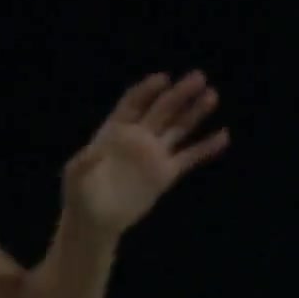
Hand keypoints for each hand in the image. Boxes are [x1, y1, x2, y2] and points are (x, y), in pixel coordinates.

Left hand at [64, 71, 229, 235]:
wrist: (96, 221)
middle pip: (161, 110)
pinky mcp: (166, 174)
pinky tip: (223, 136)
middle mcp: (137, 137)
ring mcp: (153, 155)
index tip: (163, 79)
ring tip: (212, 95)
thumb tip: (93, 151)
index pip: (133, 103)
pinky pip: (190, 157)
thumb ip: (84, 162)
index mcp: (114, 131)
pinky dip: (206, 147)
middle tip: (198, 77)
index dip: (147, 90)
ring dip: (195, 113)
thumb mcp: (75, 176)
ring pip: (178, 128)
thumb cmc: (79, 194)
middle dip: (179, 94)